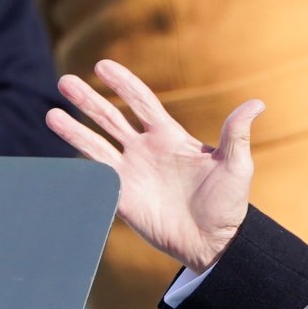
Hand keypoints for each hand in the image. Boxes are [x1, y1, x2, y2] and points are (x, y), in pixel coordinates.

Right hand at [46, 59, 257, 272]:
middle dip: (88, 100)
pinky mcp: (123, 198)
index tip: (102, 66)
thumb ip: (237, 134)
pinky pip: (96, 178)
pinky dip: (80, 166)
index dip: (123, 84)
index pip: (141, 103)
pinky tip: (61, 157)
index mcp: (169, 137)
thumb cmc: (228, 204)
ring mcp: (131, 174)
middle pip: (110, 118)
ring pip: (96, 145)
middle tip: (64, 81)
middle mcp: (146, 151)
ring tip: (51, 112)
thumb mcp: (236, 166)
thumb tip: (256, 103)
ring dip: (73, 130)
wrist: (214, 242)